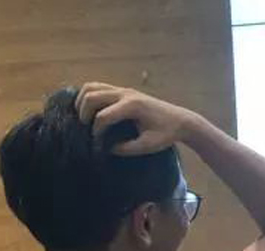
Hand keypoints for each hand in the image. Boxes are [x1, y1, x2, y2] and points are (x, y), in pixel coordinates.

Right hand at [75, 82, 200, 154]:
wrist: (181, 121)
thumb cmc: (167, 134)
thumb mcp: (148, 145)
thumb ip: (127, 148)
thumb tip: (107, 148)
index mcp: (132, 106)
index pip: (103, 116)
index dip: (96, 130)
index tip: (97, 142)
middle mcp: (126, 94)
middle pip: (91, 96)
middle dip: (83, 113)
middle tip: (84, 128)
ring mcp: (124, 90)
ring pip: (92, 86)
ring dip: (83, 101)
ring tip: (84, 118)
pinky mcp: (124, 91)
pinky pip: (99, 87)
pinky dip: (89, 96)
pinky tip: (89, 110)